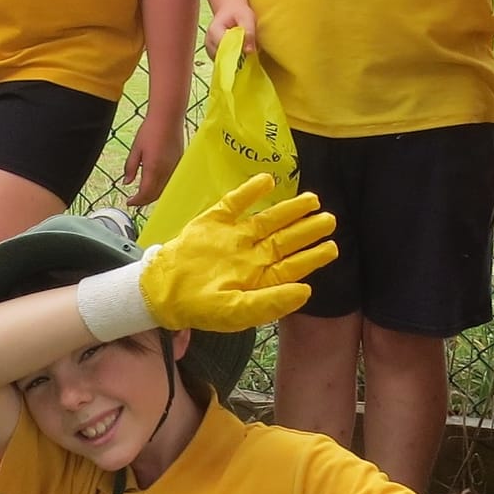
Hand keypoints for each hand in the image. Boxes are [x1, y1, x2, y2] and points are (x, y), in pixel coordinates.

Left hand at [122, 110, 184, 208]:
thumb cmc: (150, 131)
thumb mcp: (135, 149)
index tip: (129, 202)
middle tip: (134, 200)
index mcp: (153, 169)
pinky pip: (171, 182)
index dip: (136, 201)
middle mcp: (166, 172)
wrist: (168, 118)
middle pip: (155, 195)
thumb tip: (126, 183)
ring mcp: (174, 169)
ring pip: (164, 190)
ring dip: (153, 195)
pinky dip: (162, 187)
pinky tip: (155, 183)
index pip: (145, 194)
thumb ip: (130, 168)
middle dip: (144, 201)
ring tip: (143, 193)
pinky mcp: (179, 164)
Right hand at [140, 174, 337, 330]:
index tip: (332, 247)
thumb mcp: (237, 312)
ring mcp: (234, 236)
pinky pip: (235, 203)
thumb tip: (306, 291)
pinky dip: (251, 191)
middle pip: (284, 239)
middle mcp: (250, 255)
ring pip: (267, 219)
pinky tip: (268, 180)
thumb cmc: (200, 307)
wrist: (161, 291)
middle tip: (330, 219)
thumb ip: (271, 302)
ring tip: (312, 199)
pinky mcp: (215, 221)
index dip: (312, 256)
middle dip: (307, 229)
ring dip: (289, 209)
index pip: (291, 265)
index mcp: (259, 278)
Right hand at [204, 2, 255, 57]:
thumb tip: (249, 51)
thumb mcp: (247, 17)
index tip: (247, 54)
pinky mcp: (213, 54)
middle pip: (222, 57)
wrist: (230, 10)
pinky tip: (239, 56)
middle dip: (236, 59)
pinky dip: (232, 61)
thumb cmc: (238, 12)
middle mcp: (208, 42)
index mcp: (214, 31)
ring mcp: (210, 49)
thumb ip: (249, 32)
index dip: (236, 53)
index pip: (223, 48)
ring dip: (234, 61)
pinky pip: (223, 62)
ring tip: (244, 56)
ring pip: (222, 62)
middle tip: (247, 57)